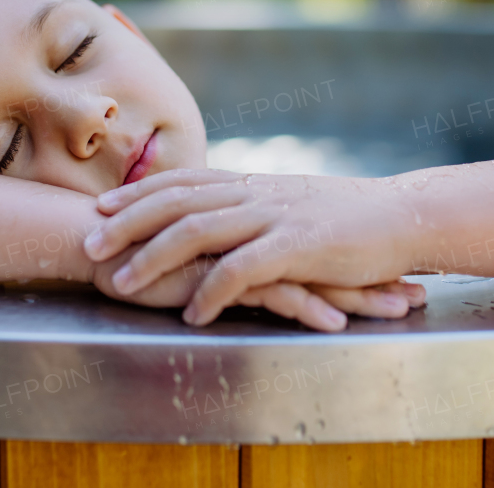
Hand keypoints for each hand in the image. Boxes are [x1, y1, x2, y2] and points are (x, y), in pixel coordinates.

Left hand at [84, 169, 417, 325]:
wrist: (404, 216)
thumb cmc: (351, 216)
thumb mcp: (294, 202)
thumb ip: (256, 206)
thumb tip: (224, 214)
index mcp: (253, 183)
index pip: (184, 180)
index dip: (140, 191)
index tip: (102, 204)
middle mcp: (256, 193)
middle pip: (176, 201)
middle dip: (127, 221)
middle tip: (88, 242)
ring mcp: (275, 217)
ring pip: (198, 230)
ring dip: (154, 257)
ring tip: (123, 283)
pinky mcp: (298, 247)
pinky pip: (244, 269)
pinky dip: (213, 291)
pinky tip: (193, 313)